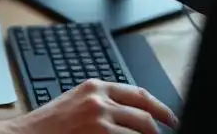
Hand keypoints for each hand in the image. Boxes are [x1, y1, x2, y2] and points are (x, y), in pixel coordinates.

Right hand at [0, 79, 177, 133]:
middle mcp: (100, 100)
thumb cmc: (48, 125)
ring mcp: (100, 120)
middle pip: (144, 114)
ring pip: (140, 131)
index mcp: (95, 87)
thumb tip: (128, 112)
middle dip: (157, 129)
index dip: (159, 108)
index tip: (169, 118)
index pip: (139, 94)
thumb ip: (101, 102)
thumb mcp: (76, 102)